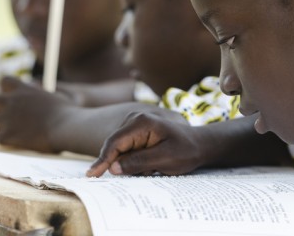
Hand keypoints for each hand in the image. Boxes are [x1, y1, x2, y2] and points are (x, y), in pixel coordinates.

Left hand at [0, 76, 71, 152]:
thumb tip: (32, 94)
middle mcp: (10, 100)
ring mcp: (6, 118)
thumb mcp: (51, 96)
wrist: (66, 128)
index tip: (17, 98)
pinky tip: (21, 141)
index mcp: (22, 88)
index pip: (5, 81)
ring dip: (0, 125)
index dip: (9, 90)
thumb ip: (37, 95)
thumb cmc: (66, 113)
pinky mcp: (5, 135)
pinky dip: (7, 141)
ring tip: (16, 131)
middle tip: (8, 115)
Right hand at [86, 112, 203, 176]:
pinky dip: (135, 161)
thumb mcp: (165, 159)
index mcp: (141, 122)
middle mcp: (134, 119)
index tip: (92, 175)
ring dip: (131, 163)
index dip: (103, 160)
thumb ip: (138, 162)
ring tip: (153, 167)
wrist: (200, 143)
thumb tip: (114, 168)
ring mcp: (134, 124)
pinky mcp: (136, 132)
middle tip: (144, 173)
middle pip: (115, 146)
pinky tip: (151, 164)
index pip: (115, 142)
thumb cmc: (186, 150)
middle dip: (122, 164)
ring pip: (121, 150)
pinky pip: (127, 150)